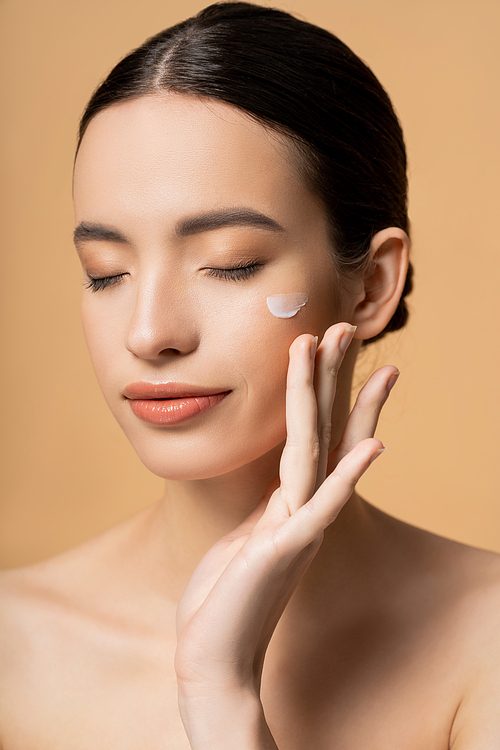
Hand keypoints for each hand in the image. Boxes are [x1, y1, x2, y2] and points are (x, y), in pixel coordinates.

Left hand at [174, 323, 397, 746]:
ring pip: (317, 447)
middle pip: (323, 428)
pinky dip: (348, 475)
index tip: (334, 349)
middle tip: (345, 325)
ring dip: (326, 395)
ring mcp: (299, 525)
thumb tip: (276, 485)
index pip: (315, 436)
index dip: (326, 391)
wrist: (214, 656)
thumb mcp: (244, 538)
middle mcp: (302, 506)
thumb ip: (267, 508)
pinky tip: (372, 444)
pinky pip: (322, 505)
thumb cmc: (225, 599)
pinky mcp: (289, 549)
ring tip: (336, 347)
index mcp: (289, 501)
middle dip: (332, 375)